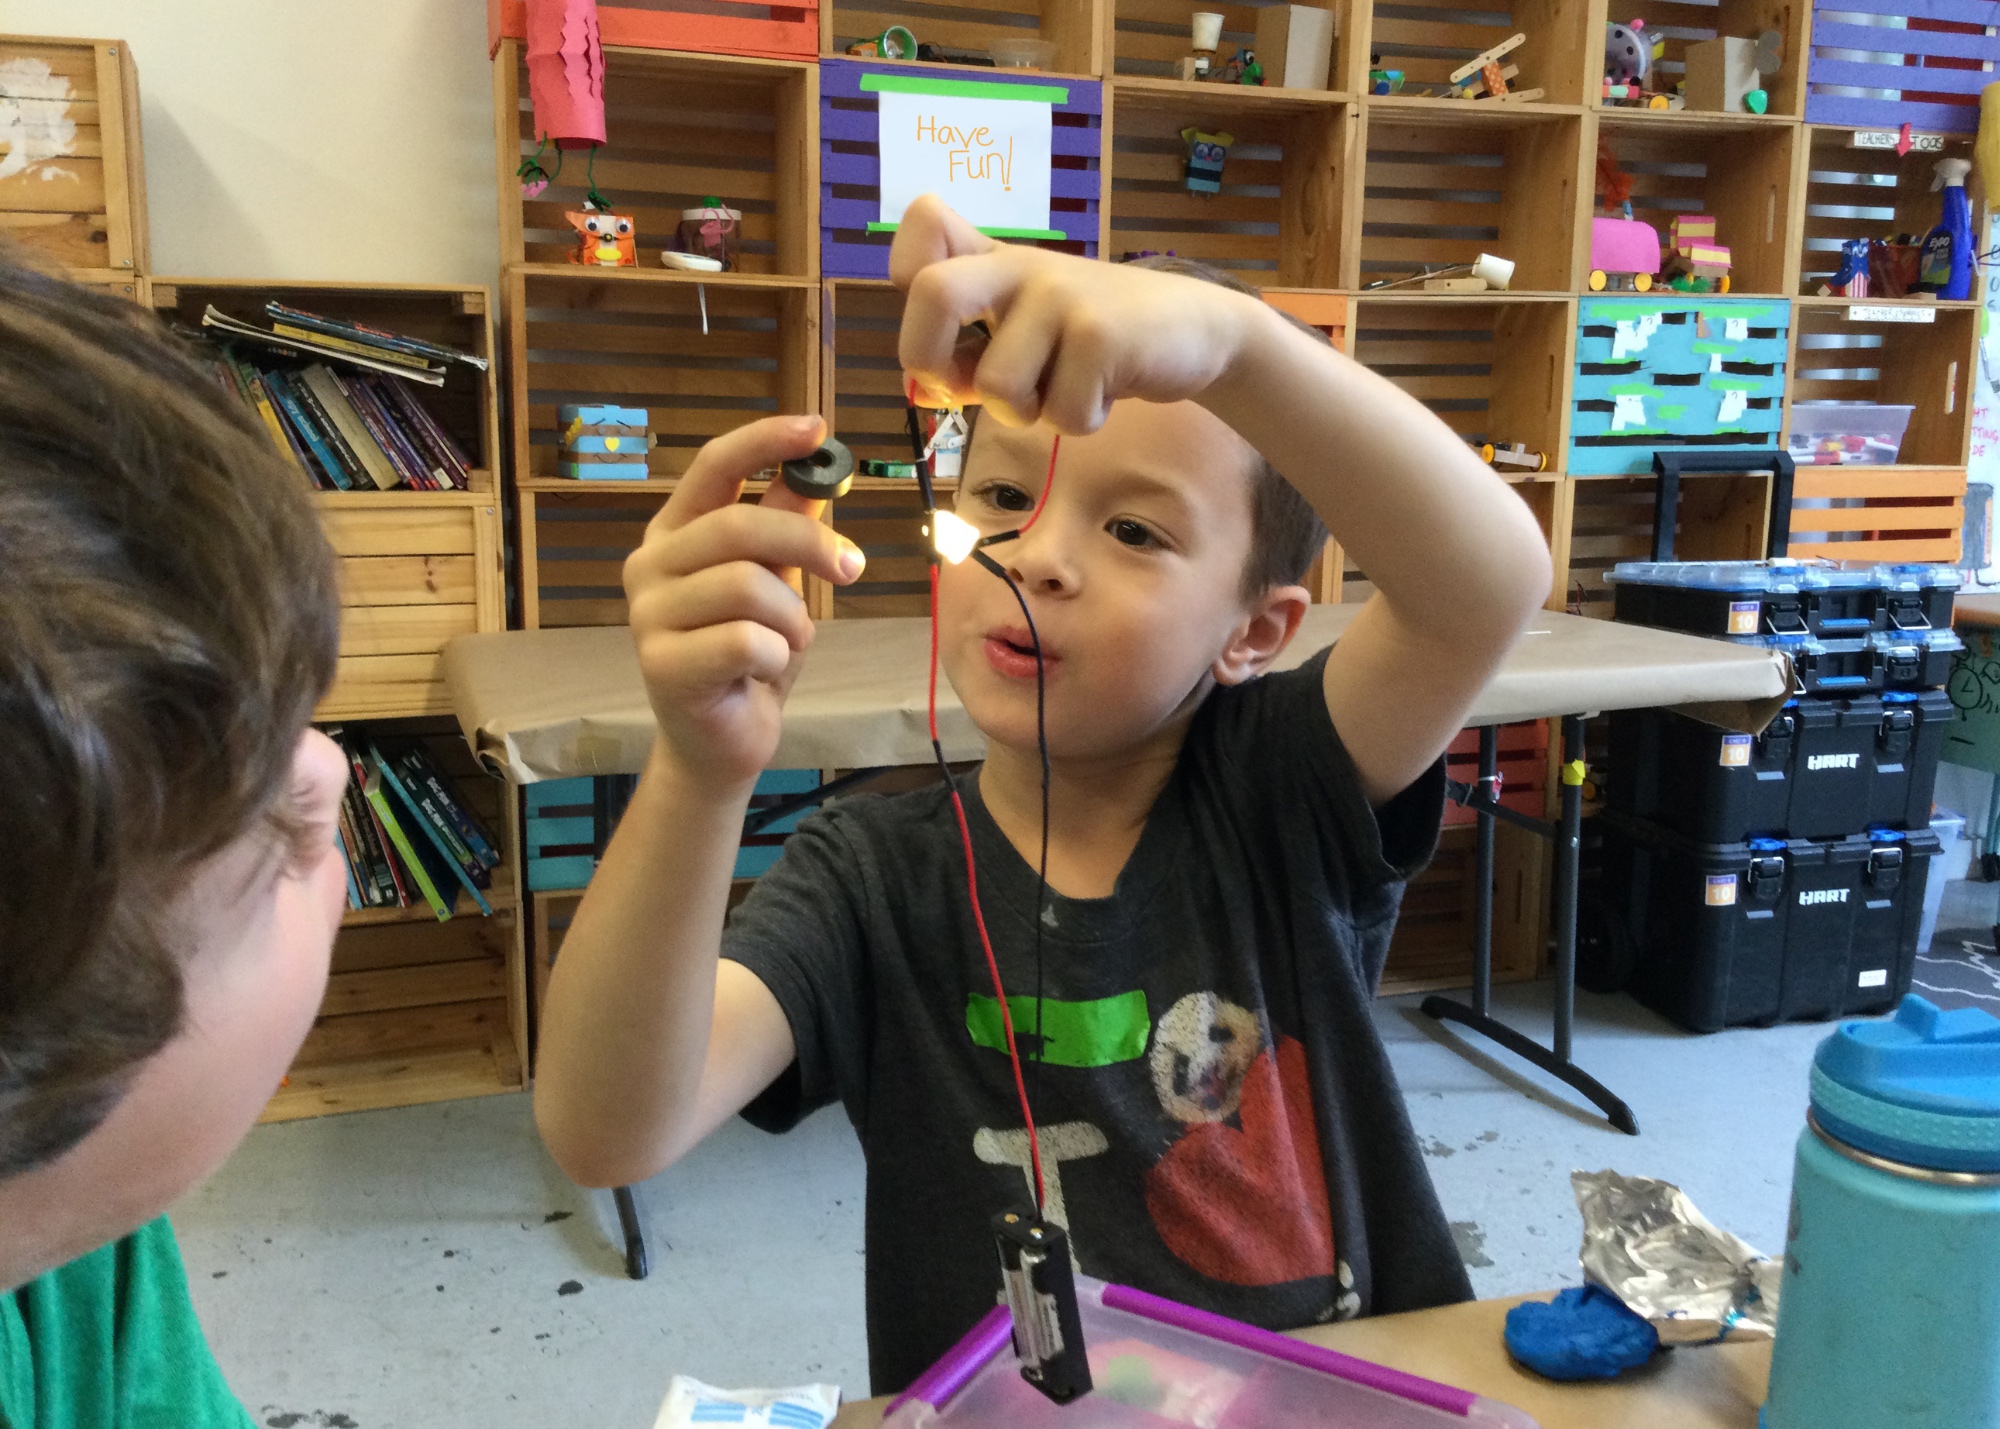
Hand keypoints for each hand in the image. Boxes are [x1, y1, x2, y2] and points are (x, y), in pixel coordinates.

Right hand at [623, 416, 865, 787]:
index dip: (764, 441)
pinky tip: (762, 674)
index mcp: (674, 532)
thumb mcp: (778, 582)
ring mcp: (647, 615)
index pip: (713, 467)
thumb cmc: (748, 657)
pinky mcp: (661, 665)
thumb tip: (815, 471)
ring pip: (748, 587)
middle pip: (739, 526)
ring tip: (788, 642)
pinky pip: (747, 640)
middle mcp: (649, 565)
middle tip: (851, 566)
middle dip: (809, 542)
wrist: (720, 741)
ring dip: (792, 618)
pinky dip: (777, 657)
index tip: (817, 428)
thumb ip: (785, 525)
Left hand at [890, 194, 1268, 431]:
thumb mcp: (1029, 328)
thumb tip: (924, 389)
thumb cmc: (1096, 339)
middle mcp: (1021, 267)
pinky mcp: (1100, 334)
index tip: (943, 331)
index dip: (906, 280)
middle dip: (928, 360)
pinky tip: (1105, 391)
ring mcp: (1061, 297)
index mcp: (995, 261)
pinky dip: (1080, 422)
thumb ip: (972, 348)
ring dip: (1028, 413)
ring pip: (997, 385)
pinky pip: (1059, 414)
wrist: (1195, 331)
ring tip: (1066, 388)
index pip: (924, 229)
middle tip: (963, 390)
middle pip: (932, 292)